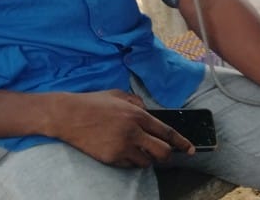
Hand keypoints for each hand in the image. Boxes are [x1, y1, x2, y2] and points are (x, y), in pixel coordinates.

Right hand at [45, 89, 192, 166]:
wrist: (68, 115)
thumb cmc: (93, 103)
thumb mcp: (119, 95)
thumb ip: (137, 103)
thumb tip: (148, 112)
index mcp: (137, 114)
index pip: (166, 132)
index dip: (181, 142)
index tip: (191, 149)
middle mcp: (133, 132)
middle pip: (162, 152)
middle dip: (167, 156)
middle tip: (164, 155)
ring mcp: (122, 147)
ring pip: (146, 162)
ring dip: (146, 158)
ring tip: (137, 150)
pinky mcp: (111, 158)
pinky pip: (128, 165)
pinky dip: (130, 161)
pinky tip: (122, 152)